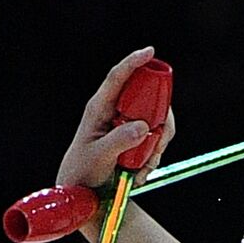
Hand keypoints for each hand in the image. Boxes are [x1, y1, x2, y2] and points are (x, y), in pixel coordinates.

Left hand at [56, 47, 174, 189]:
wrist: (84, 191)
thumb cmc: (83, 170)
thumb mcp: (99, 156)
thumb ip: (119, 141)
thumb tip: (143, 127)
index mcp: (99, 107)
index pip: (118, 77)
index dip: (134, 61)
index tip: (150, 51)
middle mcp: (115, 111)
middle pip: (148, 98)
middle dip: (160, 120)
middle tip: (158, 144)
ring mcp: (127, 124)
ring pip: (156, 122)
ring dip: (158, 145)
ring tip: (144, 167)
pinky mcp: (135, 139)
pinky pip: (155, 140)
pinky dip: (155, 156)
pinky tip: (141, 171)